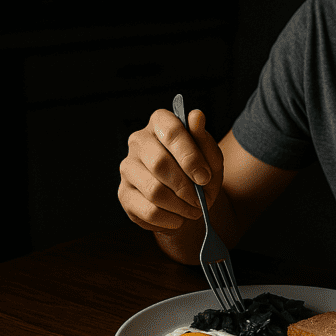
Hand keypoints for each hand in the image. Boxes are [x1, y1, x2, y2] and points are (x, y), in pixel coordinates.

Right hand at [118, 108, 223, 232]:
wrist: (190, 200)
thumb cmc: (200, 172)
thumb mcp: (211, 157)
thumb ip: (205, 140)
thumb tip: (196, 116)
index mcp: (161, 122)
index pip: (172, 132)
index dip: (190, 157)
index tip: (205, 177)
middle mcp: (138, 140)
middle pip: (160, 163)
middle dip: (186, 186)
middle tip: (200, 199)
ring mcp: (128, 167)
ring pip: (153, 190)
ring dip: (180, 206)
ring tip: (193, 210)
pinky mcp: (124, 193)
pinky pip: (147, 210)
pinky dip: (170, 219)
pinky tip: (179, 218)